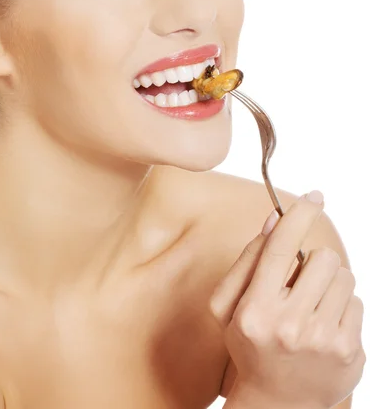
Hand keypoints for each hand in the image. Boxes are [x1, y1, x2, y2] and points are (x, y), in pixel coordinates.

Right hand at [209, 192, 365, 408]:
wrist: (278, 404)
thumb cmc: (249, 346)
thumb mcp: (228, 307)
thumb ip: (249, 259)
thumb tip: (275, 220)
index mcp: (255, 310)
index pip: (282, 247)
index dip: (300, 214)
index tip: (315, 196)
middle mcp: (290, 326)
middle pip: (322, 258)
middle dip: (313, 262)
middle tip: (300, 283)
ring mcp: (323, 342)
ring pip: (344, 277)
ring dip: (329, 283)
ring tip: (312, 306)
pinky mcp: (350, 353)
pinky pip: (357, 302)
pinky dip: (341, 306)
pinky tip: (325, 326)